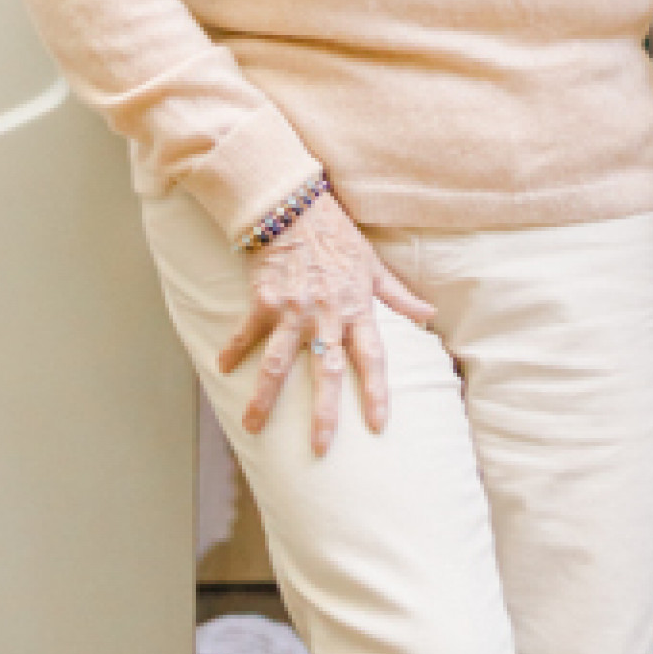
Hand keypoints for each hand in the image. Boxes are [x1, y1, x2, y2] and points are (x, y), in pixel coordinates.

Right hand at [217, 192, 433, 455]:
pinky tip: (223, 369)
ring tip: (253, 427)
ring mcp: (293, 309)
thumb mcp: (373, 264)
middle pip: (327, 371)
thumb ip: (398, 295)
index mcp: (356, 308)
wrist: (296, 204)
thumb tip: (429, 315)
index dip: (377, 391)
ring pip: (278, 363)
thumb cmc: (337, 235)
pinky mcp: (264, 300)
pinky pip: (247, 333)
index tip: (378, 424)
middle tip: (320, 449)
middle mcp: (326, 314)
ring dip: (265, 398)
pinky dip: (233, 351)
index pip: (372, 357)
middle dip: (324, 413)